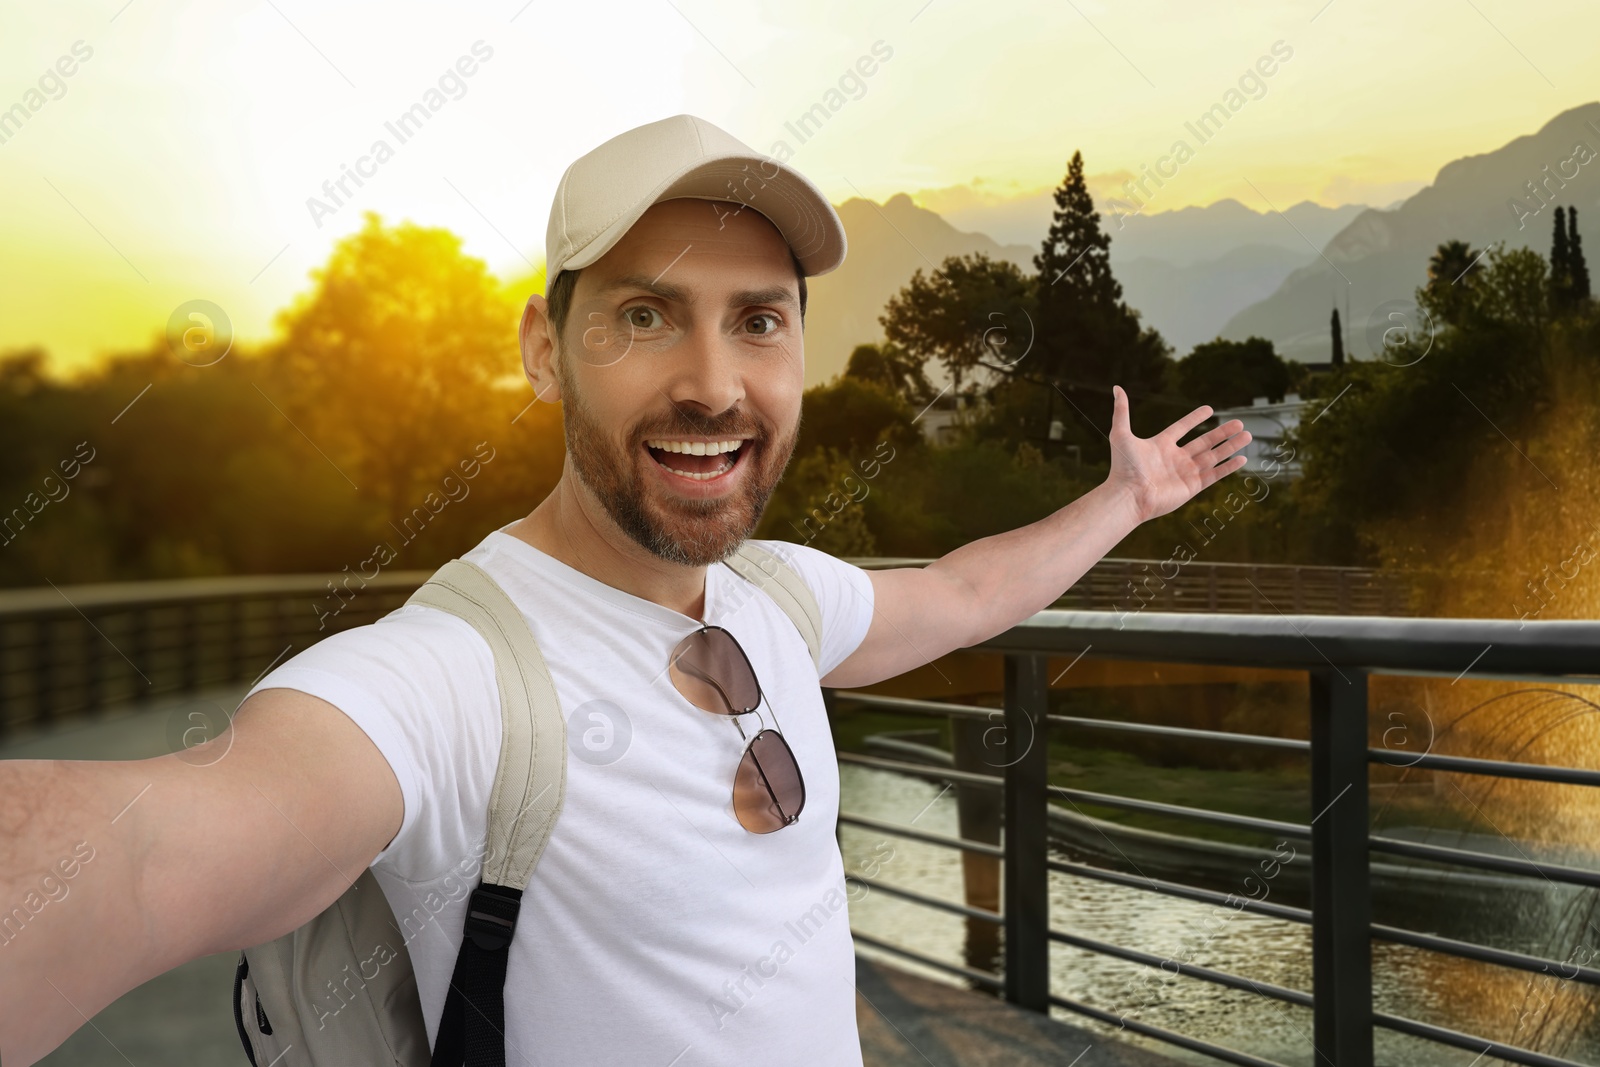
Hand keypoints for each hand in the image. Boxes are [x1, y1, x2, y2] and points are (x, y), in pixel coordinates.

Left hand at [1105, 385, 1250, 523]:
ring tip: (1247, 435)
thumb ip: (1122, 411)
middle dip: (1222, 433)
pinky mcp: (1192, 487)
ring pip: (1213, 457)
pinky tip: (1242, 458)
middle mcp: (1175, 458)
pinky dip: (1228, 467)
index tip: (1209, 409)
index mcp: (1161, 445)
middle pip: (1204, 442)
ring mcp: (1185, 473)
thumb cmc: (1123, 467)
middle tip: (1239, 423)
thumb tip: (1116, 388)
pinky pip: (1214, 475)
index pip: (1182, 428)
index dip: (1195, 418)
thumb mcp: (1121, 434)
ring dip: (1230, 446)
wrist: (1128, 495)